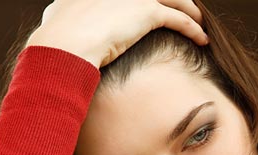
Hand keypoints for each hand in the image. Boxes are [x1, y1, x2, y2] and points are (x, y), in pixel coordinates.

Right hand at [26, 0, 208, 67]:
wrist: (63, 45)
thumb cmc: (56, 38)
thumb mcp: (56, 15)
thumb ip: (64, 9)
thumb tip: (56, 12)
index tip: (155, 6)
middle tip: (184, 10)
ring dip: (190, 10)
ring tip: (200, 22)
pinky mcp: (147, 11)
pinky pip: (179, 18)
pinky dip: (194, 28)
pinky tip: (202, 39)